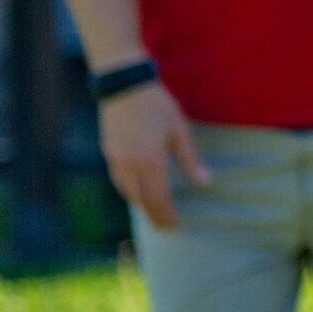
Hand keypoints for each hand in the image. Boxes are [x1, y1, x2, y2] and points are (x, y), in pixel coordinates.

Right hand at [98, 81, 210, 229]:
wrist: (124, 84)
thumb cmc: (156, 105)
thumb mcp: (179, 130)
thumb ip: (190, 159)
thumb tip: (205, 182)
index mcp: (150, 161)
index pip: (158, 198)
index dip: (165, 215)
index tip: (174, 227)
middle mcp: (130, 165)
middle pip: (141, 199)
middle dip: (153, 215)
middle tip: (165, 226)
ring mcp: (116, 159)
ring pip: (127, 191)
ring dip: (140, 203)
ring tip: (153, 210)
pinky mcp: (108, 152)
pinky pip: (118, 180)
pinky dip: (129, 190)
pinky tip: (137, 189)